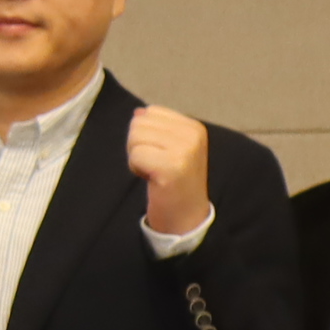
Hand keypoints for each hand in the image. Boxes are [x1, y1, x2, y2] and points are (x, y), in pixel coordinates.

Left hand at [126, 103, 214, 239]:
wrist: (187, 218)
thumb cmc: (175, 181)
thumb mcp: (172, 148)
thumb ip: (157, 128)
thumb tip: (138, 112)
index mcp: (194, 127)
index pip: (150, 112)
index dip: (147, 135)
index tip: (161, 155)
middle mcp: (192, 135)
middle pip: (139, 123)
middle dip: (139, 145)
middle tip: (156, 165)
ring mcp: (184, 150)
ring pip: (135, 137)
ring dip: (136, 156)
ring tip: (154, 171)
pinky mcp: (171, 166)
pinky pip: (135, 155)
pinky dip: (136, 168)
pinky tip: (152, 179)